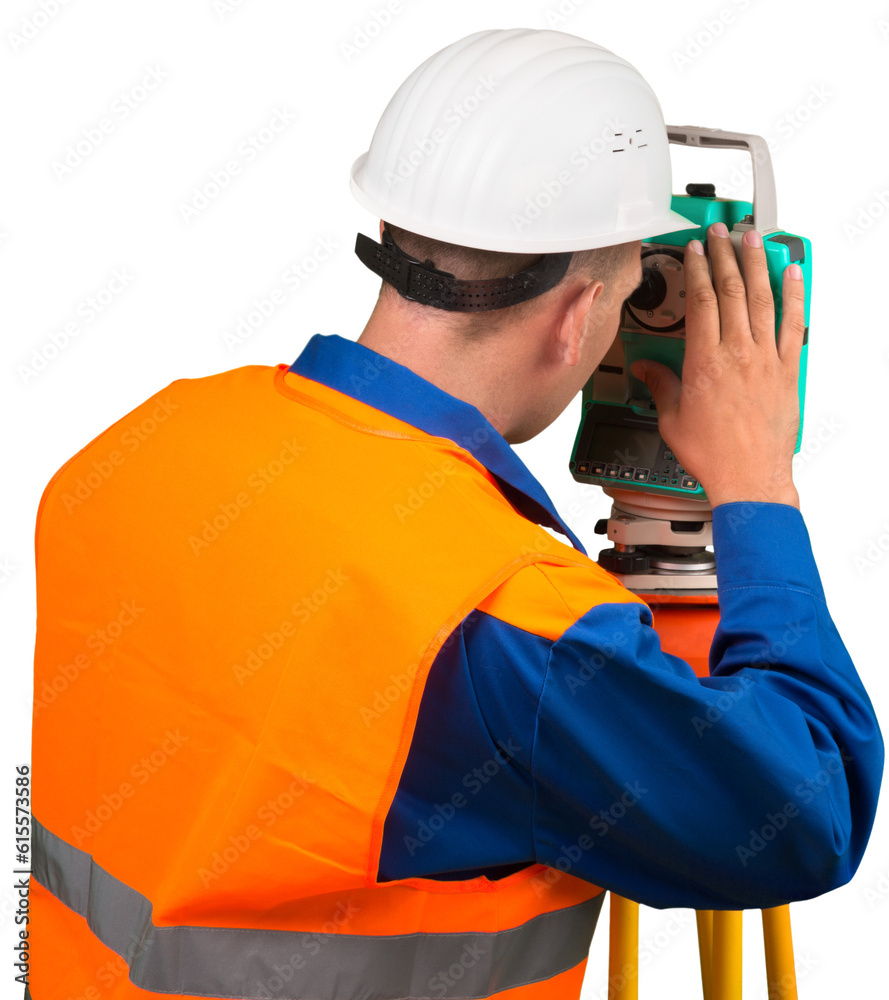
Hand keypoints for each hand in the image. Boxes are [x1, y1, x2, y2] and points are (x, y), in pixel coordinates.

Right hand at [630, 222, 805, 508]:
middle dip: (724, 255)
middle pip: (732, 291)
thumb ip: (661, 386)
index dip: (698, 270)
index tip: (695, 251)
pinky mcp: (788, 370)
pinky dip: (794, 296)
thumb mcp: (673, 419)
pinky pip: (793, 324)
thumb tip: (647, 370)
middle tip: (720, 233)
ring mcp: (767, 359)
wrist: (750, 477)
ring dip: (756, 264)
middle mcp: (738, 354)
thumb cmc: (713, 454)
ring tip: (752, 239)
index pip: (702, 302)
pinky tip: (792, 274)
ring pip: (762, 299)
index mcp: (705, 363)